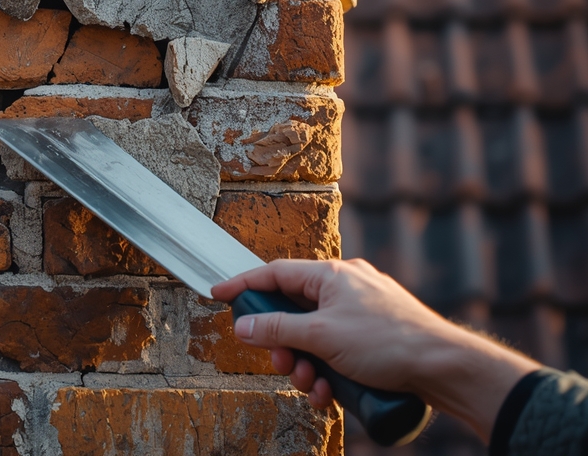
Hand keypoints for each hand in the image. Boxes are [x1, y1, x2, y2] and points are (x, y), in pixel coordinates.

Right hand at [211, 258, 540, 440]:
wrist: (445, 367)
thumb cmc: (389, 342)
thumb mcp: (322, 337)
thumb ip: (277, 330)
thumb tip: (243, 327)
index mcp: (332, 276)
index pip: (275, 273)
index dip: (244, 285)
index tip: (219, 294)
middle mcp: (347, 288)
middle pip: (295, 312)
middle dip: (284, 345)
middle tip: (282, 365)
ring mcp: (363, 312)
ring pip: (316, 336)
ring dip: (307, 364)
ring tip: (314, 385)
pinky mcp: (376, 337)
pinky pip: (339, 350)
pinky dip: (329, 370)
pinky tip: (334, 391)